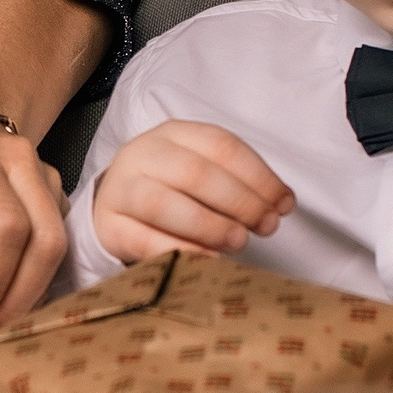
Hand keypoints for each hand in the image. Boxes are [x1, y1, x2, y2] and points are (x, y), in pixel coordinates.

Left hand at [0, 97, 70, 333]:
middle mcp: (18, 160)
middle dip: (14, 301)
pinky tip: (4, 294)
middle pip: (44, 243)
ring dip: (27, 295)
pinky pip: (58, 242)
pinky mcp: (56, 190)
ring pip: (58, 247)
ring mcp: (44, 172)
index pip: (2, 229)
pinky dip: (34, 277)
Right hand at [90, 119, 294, 264]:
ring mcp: (121, 189)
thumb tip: (280, 204)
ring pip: (164, 204)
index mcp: (173, 134)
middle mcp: (143, 154)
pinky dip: (180, 250)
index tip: (285, 204)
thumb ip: (238, 183)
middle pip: (196, 173)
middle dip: (240, 202)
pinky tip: (209, 259)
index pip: (222, 146)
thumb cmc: (172, 189)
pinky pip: (143, 240)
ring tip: (239, 242)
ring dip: (210, 226)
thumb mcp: (203, 173)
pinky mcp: (108, 226)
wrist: (114, 206)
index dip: (259, 176)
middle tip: (266, 226)